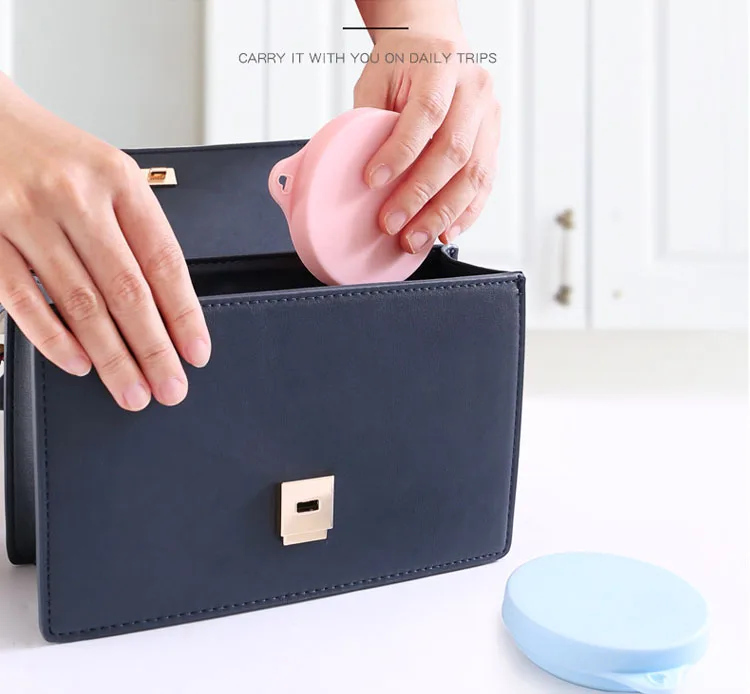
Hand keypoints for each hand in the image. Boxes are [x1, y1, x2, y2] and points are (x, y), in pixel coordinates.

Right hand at [0, 74, 209, 410]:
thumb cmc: (53, 153)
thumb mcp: (108, 175)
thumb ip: (134, 231)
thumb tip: (164, 307)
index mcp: (118, 180)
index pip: (163, 260)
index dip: (184, 314)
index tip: (197, 353)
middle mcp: (75, 196)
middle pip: (126, 289)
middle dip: (153, 348)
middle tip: (170, 388)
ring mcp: (26, 215)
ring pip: (80, 302)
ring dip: (111, 355)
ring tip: (131, 390)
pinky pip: (21, 298)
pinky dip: (53, 337)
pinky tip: (79, 363)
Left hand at [353, 31, 500, 252]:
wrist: (435, 44)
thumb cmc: (402, 64)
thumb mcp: (376, 78)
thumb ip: (369, 120)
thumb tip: (352, 175)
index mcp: (441, 64)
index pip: (426, 112)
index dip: (400, 152)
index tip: (372, 180)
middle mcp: (474, 89)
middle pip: (454, 150)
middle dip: (420, 194)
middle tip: (392, 223)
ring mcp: (490, 116)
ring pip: (474, 173)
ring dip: (443, 213)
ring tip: (415, 239)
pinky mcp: (494, 139)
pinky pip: (485, 183)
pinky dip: (465, 213)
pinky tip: (444, 232)